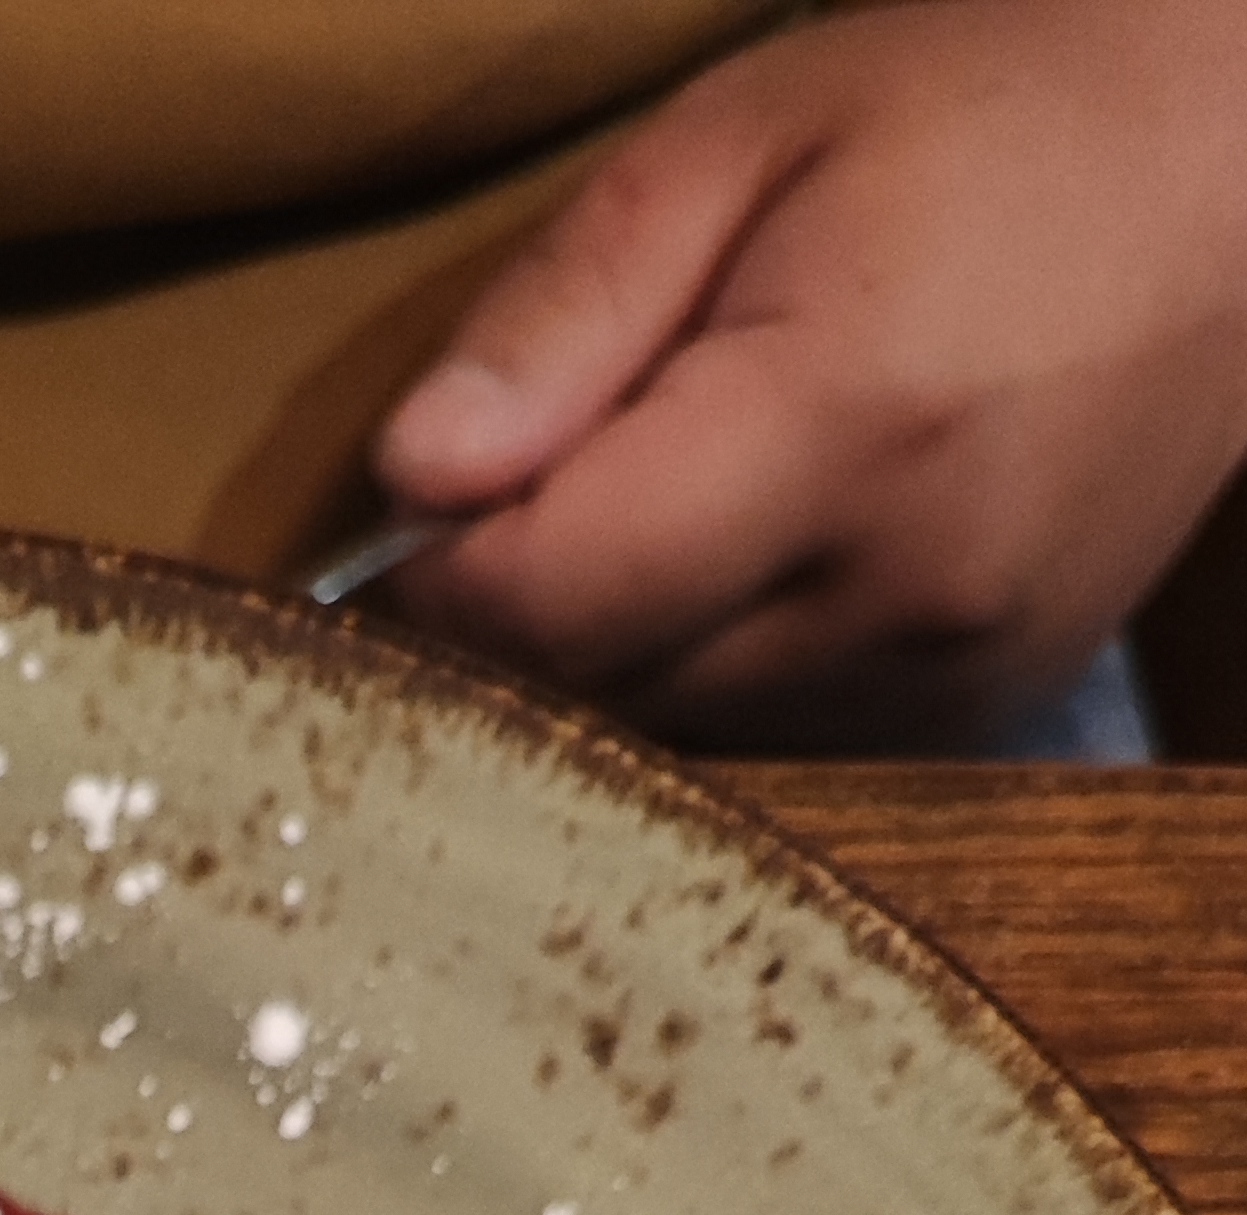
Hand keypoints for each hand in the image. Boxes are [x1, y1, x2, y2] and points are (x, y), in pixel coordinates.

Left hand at [374, 0, 1246, 746]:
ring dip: (632, 643)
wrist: (1235, 165)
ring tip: (700, 484)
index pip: (538, 608)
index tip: (437, 495)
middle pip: (594, 694)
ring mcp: (956, 673)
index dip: (442, 567)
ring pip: (677, 733)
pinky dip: (730, 663)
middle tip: (574, 465)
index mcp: (838, 428)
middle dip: (535, 603)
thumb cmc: (983, 115)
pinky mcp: (980, 710)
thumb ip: (561, 318)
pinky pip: (778, 739)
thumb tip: (409, 478)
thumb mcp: (736, 143)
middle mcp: (906, 590)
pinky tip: (780, 543)